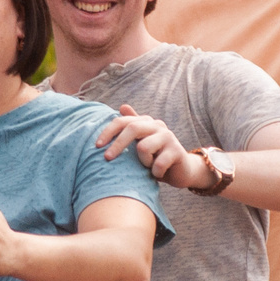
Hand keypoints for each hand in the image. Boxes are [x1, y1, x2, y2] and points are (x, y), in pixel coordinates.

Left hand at [95, 104, 212, 190]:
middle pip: (132, 128)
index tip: (97, 146)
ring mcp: (169, 137)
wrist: (182, 170)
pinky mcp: (177, 151)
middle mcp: (157, 126)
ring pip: (143, 148)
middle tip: (107, 158)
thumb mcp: (142, 142)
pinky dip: (154, 172)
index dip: (108, 132)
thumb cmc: (156, 156)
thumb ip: (132, 126)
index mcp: (146, 122)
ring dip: (141, 163)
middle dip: (117, 144)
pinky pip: (158, 163)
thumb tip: (122, 106)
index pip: (123, 121)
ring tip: (147, 168)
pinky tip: (157, 174)